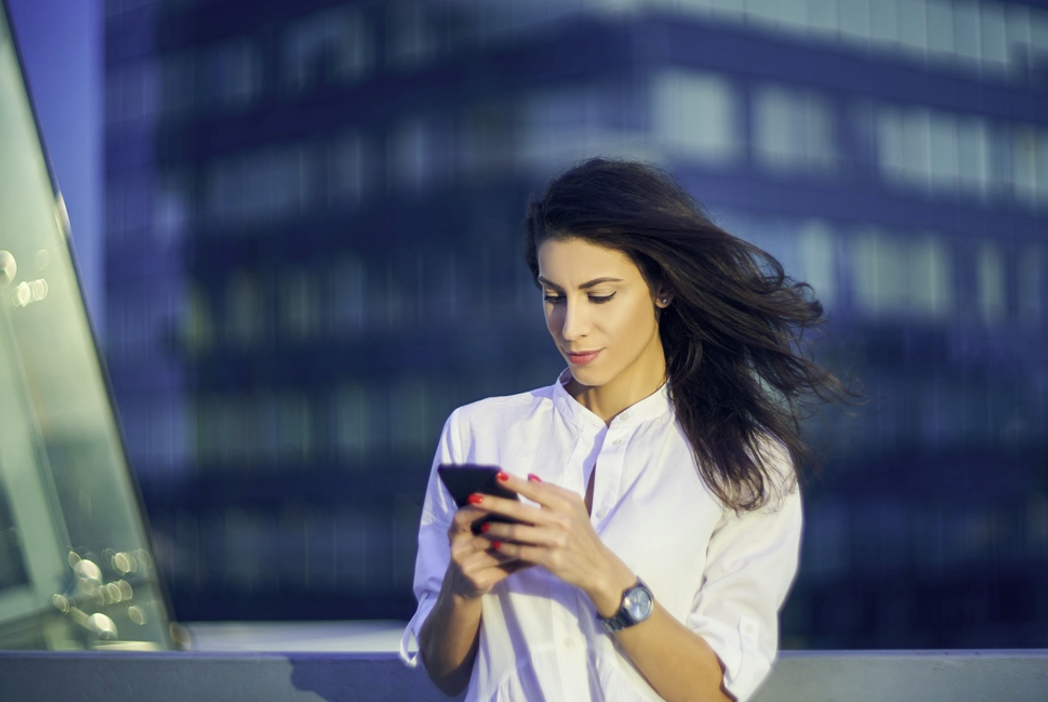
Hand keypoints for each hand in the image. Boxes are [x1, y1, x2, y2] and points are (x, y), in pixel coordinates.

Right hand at [443, 503, 530, 599]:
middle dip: (509, 525)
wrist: (464, 586)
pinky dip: (522, 560)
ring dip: (519, 542)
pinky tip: (536, 554)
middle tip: (530, 517)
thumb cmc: (476, 551)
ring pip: (499, 550)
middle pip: (485, 534)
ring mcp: (467, 566)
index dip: (478, 508)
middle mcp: (458, 549)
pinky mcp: (478, 580)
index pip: (462, 517)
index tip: (498, 499)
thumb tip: (514, 497)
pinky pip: (505, 567)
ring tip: (538, 533)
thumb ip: (490, 518)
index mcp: (455, 533)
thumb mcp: (474, 534)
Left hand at [471, 472, 635, 615]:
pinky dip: (506, 547)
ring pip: (518, 532)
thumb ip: (552, 491)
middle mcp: (561, 520)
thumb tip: (529, 477)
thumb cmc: (581, 533)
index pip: (535, 490)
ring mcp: (556, 540)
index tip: (496, 476)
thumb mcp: (575, 507)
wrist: (597, 565)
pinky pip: (522, 551)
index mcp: (565, 503)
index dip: (515, 483)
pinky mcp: (551, 558)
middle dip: (494, 503)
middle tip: (474, 499)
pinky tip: (494, 544)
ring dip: (496, 528)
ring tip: (481, 525)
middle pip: (521, 510)